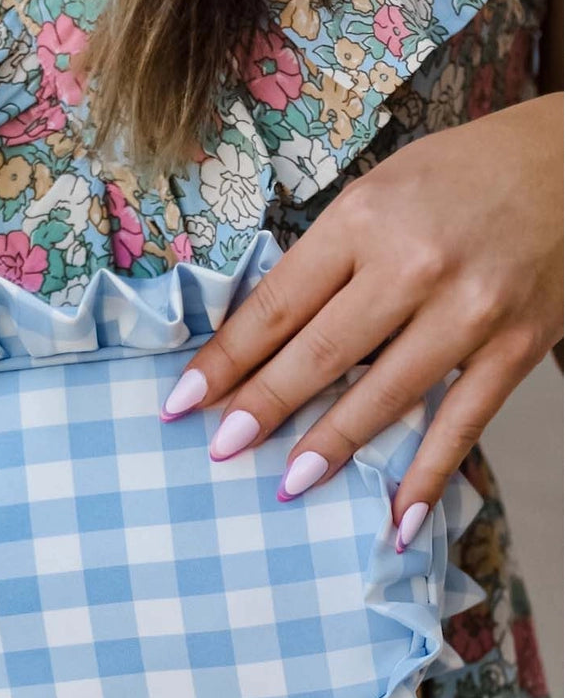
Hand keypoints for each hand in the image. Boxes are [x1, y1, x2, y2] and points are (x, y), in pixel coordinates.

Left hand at [161, 94, 563, 549]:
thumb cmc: (455, 177)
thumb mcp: (374, 195)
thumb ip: (324, 261)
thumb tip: (260, 342)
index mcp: (362, 219)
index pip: (276, 306)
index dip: (224, 360)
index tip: (181, 400)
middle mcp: (412, 264)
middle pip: (320, 352)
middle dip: (263, 406)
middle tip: (221, 448)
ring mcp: (468, 310)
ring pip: (385, 392)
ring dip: (332, 444)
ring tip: (289, 485)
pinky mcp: (516, 345)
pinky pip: (462, 422)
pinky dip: (427, 475)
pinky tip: (396, 520)